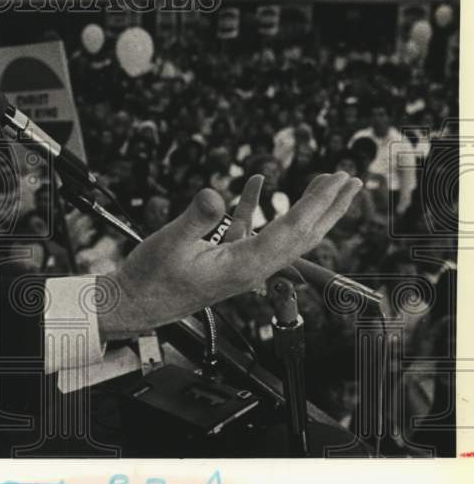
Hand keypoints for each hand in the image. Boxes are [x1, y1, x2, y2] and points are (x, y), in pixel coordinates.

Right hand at [96, 172, 361, 340]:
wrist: (133, 303)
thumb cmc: (149, 280)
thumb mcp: (169, 243)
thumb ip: (196, 218)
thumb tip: (216, 193)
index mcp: (244, 266)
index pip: (292, 230)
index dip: (318, 203)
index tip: (337, 180)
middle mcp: (250, 268)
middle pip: (302, 236)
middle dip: (328, 207)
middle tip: (350, 180)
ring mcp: (240, 264)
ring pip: (283, 233)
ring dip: (304, 206)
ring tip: (321, 182)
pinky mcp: (224, 258)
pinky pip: (252, 229)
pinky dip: (258, 205)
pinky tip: (256, 183)